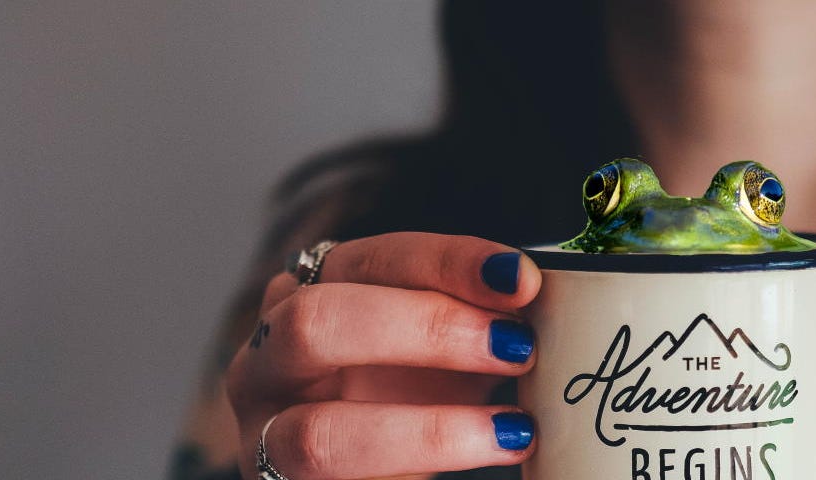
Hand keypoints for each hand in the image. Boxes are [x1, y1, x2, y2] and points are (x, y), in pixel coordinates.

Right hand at [224, 232, 542, 478]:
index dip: (448, 262)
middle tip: (515, 348)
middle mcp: (267, 358)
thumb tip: (552, 314)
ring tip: (513, 431)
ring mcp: (263, 434)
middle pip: (317, 323)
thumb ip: (477, 325)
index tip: (521, 278)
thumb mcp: (440, 350)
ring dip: (428, 432)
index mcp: (308, 294)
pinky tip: (483, 465)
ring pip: (319, 434)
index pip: (371, 259)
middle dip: (425, 329)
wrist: (357, 470)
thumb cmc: (403, 395)